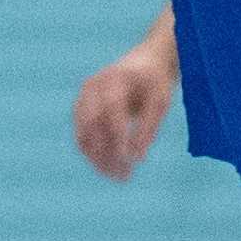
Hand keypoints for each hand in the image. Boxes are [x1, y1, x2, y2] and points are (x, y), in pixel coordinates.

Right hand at [72, 36, 177, 177]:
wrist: (144, 63)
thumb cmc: (155, 83)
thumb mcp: (160, 100)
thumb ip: (149, 126)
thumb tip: (137, 158)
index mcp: (116, 77)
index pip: (112, 108)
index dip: (119, 135)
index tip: (131, 160)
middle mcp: (94, 85)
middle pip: (92, 123)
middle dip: (106, 152)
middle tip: (125, 177)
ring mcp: (83, 96)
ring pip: (83, 134)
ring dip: (98, 159)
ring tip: (120, 177)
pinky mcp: (80, 108)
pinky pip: (82, 136)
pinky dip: (94, 155)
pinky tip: (111, 168)